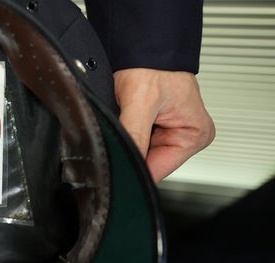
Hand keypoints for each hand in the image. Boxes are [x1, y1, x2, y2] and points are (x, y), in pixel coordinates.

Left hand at [114, 68, 214, 182]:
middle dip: (129, 150)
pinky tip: (121, 117)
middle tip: (120, 128)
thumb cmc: (151, 63)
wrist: (140, 42)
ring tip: (123, 117)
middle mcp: (184, 135)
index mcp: (194, 135)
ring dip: (125, 139)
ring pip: (136, 151)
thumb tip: (126, 166)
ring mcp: (166, 130)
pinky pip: (131, 139)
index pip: (157, 171)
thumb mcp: (141, 102)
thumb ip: (134, 137)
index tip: (115, 164)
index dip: (133, 170)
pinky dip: (123, 131)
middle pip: (146, 162)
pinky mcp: (151, 124)